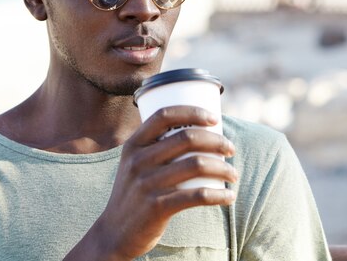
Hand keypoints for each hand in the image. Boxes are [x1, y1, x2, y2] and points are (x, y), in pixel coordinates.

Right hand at [65, 106, 237, 260]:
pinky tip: (229, 197)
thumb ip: (156, 146)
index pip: (164, 115)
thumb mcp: (135, 164)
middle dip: (217, 141)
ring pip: (197, 164)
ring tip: (233, 174)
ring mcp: (146, 183)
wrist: (114, 233)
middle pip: (187, 138)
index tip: (215, 119)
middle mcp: (138, 160)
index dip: (192, 112)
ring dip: (223, 168)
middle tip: (230, 149)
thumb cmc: (135, 192)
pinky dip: (219, 195)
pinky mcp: (157, 207)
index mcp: (134, 144)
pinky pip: (196, 196)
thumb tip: (197, 129)